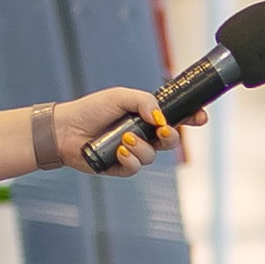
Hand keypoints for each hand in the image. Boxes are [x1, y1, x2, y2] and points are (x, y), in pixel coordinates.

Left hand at [53, 87, 189, 175]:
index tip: (200, 117)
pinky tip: (120, 152)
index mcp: (145, 115)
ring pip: (152, 155)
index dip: (190, 118)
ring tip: (125, 139)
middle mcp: (142, 134)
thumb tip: (161, 117)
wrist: (65, 130)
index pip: (175, 117)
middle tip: (161, 130)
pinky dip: (130, 160)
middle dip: (171, 137)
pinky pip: (136, 168)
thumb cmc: (90, 110)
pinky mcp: (121, 167)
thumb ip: (144, 101)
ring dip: (142, 147)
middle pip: (170, 140)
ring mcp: (133, 151)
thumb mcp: (119, 96)